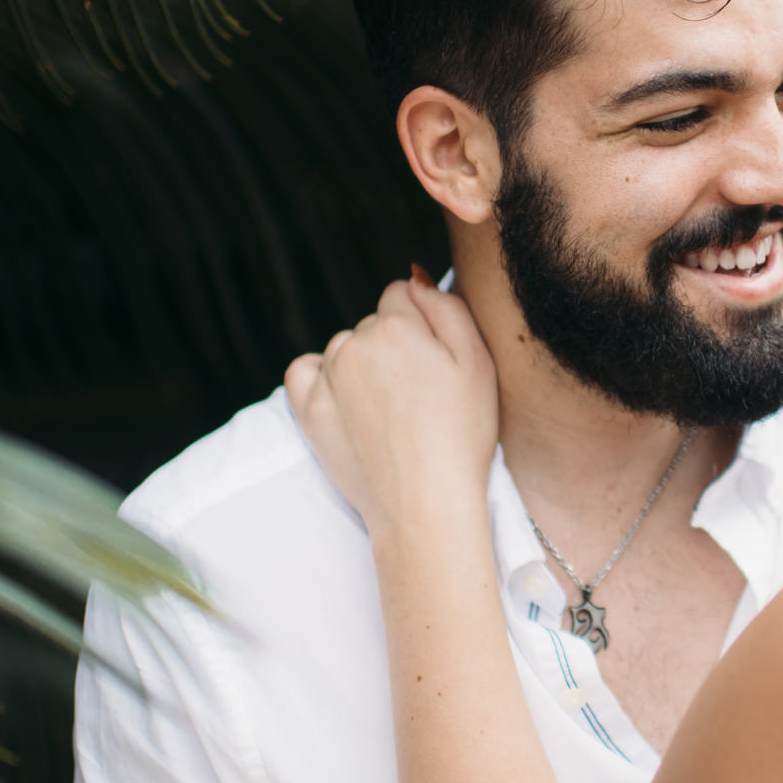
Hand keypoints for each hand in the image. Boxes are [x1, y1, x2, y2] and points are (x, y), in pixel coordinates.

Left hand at [286, 276, 498, 532]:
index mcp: (397, 327)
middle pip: (373, 324)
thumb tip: (413, 277)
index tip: (436, 361)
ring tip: (390, 409)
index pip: (401, 296)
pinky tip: (346, 400)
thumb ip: (446, 307)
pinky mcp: (308, 411)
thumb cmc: (462, 436)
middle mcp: (355, 343)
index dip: (423, 325)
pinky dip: (321, 377)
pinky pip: (304, 371)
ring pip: (344, 348)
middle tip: (420, 394)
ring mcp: (327, 377)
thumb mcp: (477, 362)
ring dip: (361, 365)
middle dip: (394, 346)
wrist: (425, 504)